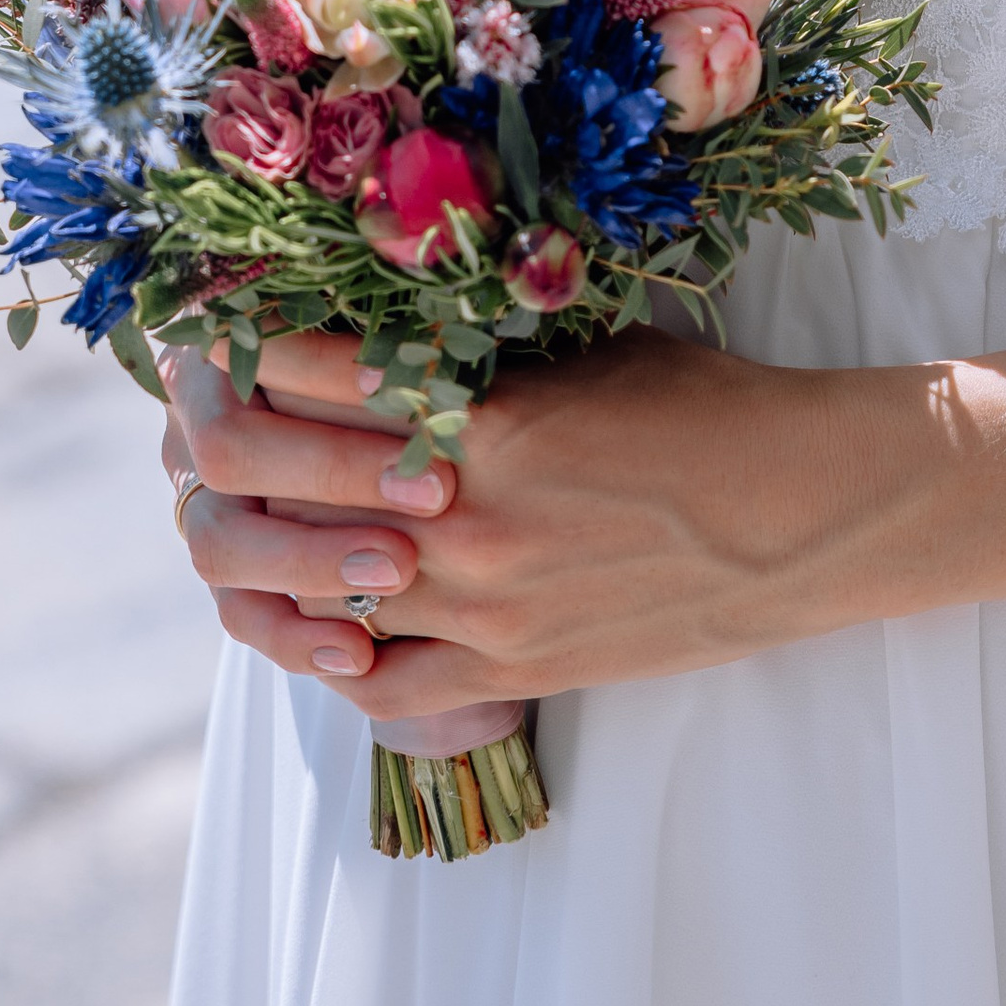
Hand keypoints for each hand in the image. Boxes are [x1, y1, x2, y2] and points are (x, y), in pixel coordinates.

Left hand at [164, 322, 855, 740]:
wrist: (800, 514)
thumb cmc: (707, 408)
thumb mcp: (588, 348)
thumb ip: (482, 349)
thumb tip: (390, 320)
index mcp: (483, 410)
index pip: (312, 372)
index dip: (250, 342)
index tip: (220, 323)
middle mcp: (465, 511)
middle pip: (281, 479)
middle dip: (226, 438)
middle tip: (204, 413)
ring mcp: (483, 604)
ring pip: (312, 590)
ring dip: (268, 551)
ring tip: (248, 516)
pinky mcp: (512, 671)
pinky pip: (381, 686)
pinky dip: (337, 657)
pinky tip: (326, 624)